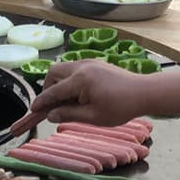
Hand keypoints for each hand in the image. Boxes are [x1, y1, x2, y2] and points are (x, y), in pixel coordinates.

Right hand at [29, 60, 143, 125]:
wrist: (145, 92)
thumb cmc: (122, 107)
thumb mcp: (93, 117)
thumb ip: (69, 114)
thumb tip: (50, 116)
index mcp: (80, 80)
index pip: (53, 92)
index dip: (42, 102)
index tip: (33, 110)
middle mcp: (82, 66)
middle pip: (53, 72)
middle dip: (48, 88)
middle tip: (51, 104)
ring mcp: (89, 62)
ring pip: (63, 68)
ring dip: (59, 83)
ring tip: (66, 100)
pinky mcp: (96, 64)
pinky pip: (75, 69)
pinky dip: (70, 80)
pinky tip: (78, 94)